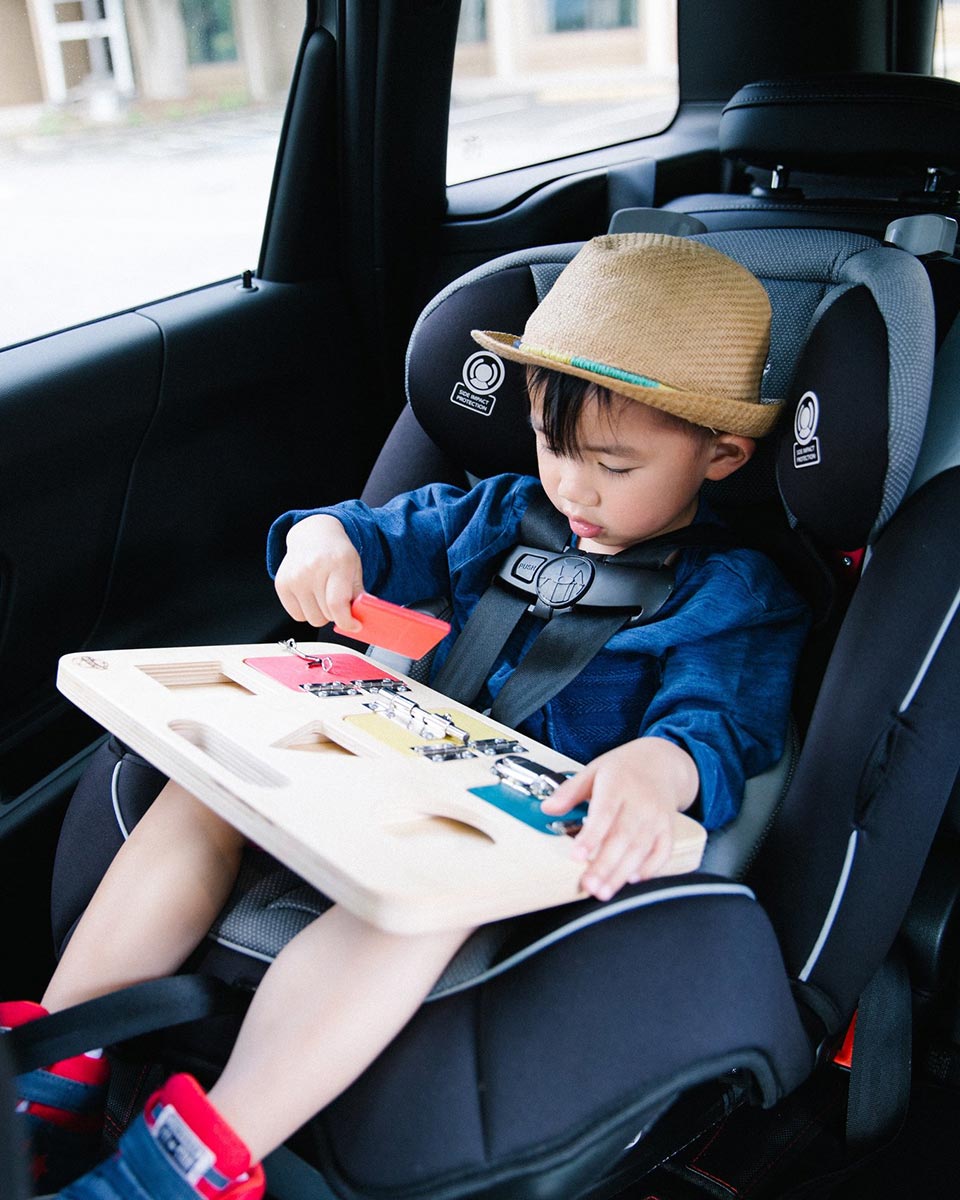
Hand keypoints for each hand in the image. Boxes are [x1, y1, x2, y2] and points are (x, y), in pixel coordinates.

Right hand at [273, 515, 363, 631]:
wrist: (314, 535)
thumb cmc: (336, 553)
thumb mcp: (355, 569)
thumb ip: (360, 595)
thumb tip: (359, 621)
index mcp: (337, 563)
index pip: (337, 604)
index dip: (347, 622)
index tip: (354, 625)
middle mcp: (313, 569)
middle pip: (326, 615)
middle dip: (336, 613)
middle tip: (337, 599)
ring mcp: (295, 577)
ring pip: (311, 619)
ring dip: (321, 614)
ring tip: (323, 595)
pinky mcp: (282, 584)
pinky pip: (297, 616)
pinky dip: (306, 611)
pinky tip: (310, 595)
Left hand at [540, 738, 698, 900]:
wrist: (661, 762)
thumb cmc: (623, 769)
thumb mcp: (593, 771)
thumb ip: (570, 791)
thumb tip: (547, 808)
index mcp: (618, 784)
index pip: (604, 813)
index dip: (591, 837)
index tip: (576, 856)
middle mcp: (640, 802)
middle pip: (623, 837)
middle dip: (605, 865)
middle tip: (589, 885)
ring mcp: (657, 817)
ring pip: (641, 849)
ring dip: (622, 873)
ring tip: (603, 891)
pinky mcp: (668, 829)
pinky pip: (662, 852)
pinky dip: (650, 868)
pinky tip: (632, 879)